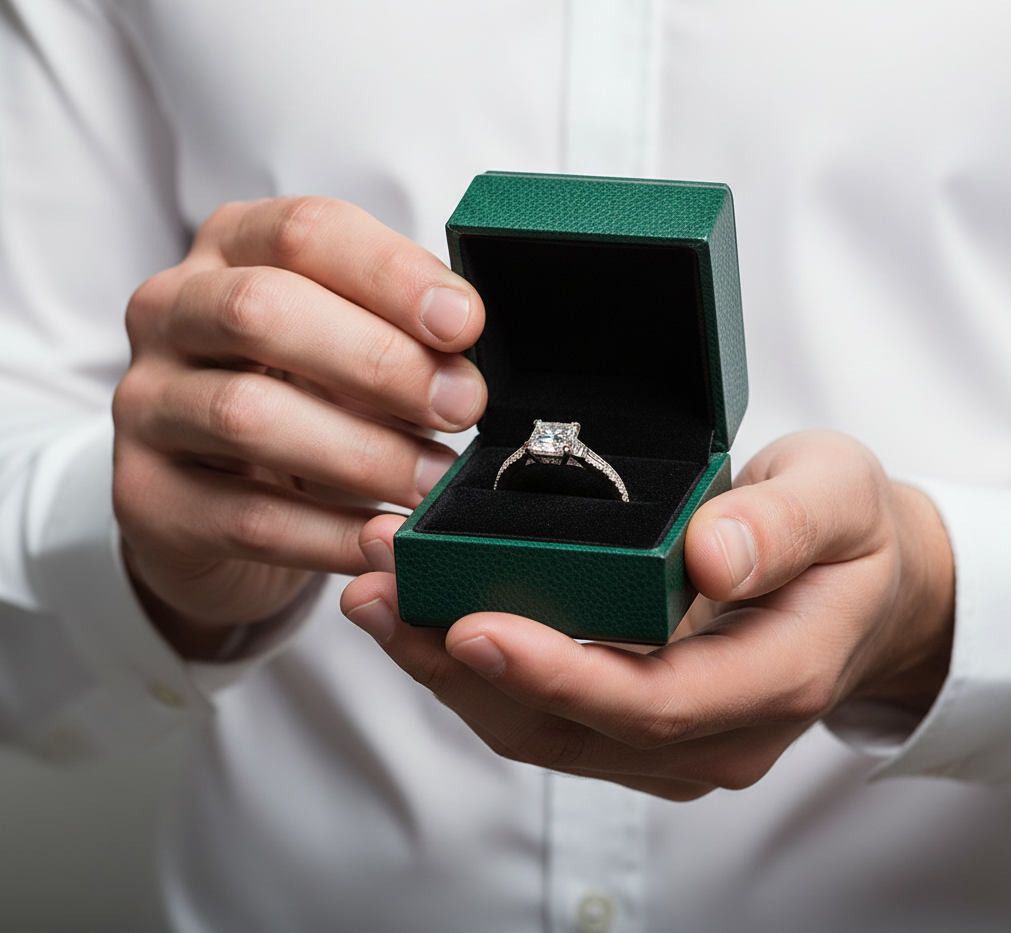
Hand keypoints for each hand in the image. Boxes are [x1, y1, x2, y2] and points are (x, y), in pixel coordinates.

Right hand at [113, 197, 485, 657]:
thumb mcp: (342, 343)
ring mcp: (147, 403)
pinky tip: (386, 540)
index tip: (465, 325)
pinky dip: (331, 535)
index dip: (392, 274)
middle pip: (261, 311)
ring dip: (363, 452)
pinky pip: (248, 519)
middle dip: (378, 360)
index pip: (305, 233)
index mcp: (231, 250)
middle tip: (460, 405)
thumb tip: (467, 362)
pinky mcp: (147, 495)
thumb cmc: (298, 398)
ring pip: (247, 417)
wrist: (212, 497)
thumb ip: (396, 334)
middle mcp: (172, 312)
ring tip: (432, 480)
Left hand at [341, 431, 953, 798]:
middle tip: (381, 591)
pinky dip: (471, 668)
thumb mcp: (837, 497)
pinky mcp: (634, 723)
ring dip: (446, 668)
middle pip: (571, 727)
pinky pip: (541, 713)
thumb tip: (712, 556)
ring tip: (375, 597)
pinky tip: (418, 616)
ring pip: (540, 729)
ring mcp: (671, 738)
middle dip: (462, 664)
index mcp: (774, 676)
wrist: (858, 586)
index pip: (652, 701)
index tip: (469, 624)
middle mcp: (715, 730)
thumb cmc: (847, 536)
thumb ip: (783, 524)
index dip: (556, 672)